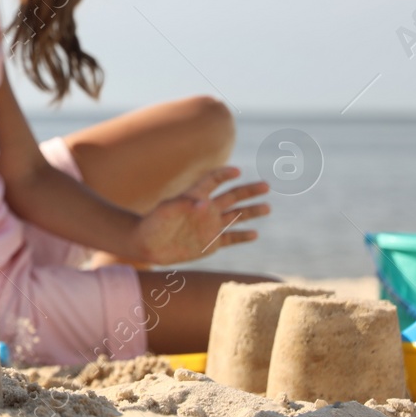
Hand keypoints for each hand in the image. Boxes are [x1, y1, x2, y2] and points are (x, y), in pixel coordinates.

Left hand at [131, 166, 270, 264]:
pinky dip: (242, 236)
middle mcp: (206, 209)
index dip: (224, 175)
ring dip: (252, 211)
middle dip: (249, 191)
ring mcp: (210, 226)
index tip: (237, 171)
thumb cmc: (153, 223)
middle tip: (266, 186)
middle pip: (232, 196)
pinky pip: (231, 238)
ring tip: (267, 207)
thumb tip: (205, 204)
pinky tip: (254, 234)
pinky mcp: (211, 243)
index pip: (213, 181)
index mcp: (195, 196)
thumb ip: (184, 205)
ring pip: (236, 216)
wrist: (148, 245)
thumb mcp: (166, 211)